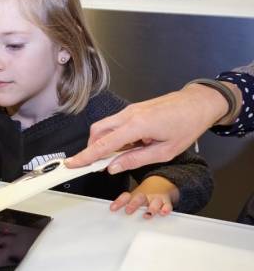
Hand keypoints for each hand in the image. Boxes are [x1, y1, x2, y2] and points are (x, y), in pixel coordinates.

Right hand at [65, 84, 232, 172]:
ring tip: (121, 156)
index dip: (85, 156)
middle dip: (92, 149)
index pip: (103, 144)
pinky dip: (115, 137)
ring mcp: (130, 111)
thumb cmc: (187, 125)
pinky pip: (115, 124)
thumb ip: (135, 160)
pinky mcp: (133, 110)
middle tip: (96, 164)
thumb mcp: (164, 152)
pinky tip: (129, 146)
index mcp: (137, 125)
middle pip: (97, 132)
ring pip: (105, 128)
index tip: (71, 164)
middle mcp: (129, 115)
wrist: (198, 103)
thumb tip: (113, 167)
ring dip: (105, 144)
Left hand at [110, 175, 178, 218]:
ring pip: (154, 202)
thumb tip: (112, 211)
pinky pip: (167, 205)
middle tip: (129, 211)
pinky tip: (163, 212)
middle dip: (134, 205)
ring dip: (151, 208)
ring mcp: (155, 198)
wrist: (160, 183)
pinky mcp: (166, 202)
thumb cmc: (143, 195)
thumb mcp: (133, 198)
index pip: (125, 197)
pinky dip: (165, 209)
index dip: (119, 202)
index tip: (112, 208)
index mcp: (134, 195)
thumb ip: (124, 205)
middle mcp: (144, 196)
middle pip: (138, 198)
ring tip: (147, 214)